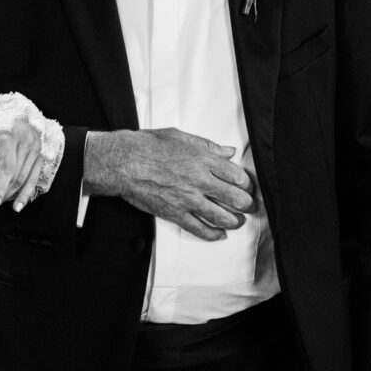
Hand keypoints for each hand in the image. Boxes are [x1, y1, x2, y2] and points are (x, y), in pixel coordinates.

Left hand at [0, 117, 45, 213]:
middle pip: (14, 176)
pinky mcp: (41, 156)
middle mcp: (26, 144)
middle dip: (0, 195)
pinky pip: (33, 178)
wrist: (19, 112)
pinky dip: (26, 193)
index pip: (7, 168)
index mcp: (10, 137)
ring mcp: (36, 151)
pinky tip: (18, 205)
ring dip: (10, 196)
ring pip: (24, 179)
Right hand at [83, 128, 252, 240]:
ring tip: (236, 221)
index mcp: (203, 160)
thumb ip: (207, 145)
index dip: (247, 184)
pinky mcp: (175, 213)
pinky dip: (213, 234)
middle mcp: (200, 181)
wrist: (122, 162)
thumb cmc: (147, 146)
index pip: (238, 176)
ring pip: (222, 217)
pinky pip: (199, 229)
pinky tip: (219, 234)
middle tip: (247, 206)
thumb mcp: (179, 136)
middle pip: (236, 198)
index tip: (247, 187)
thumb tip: (228, 152)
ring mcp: (188, 199)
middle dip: (246, 204)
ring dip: (234, 221)